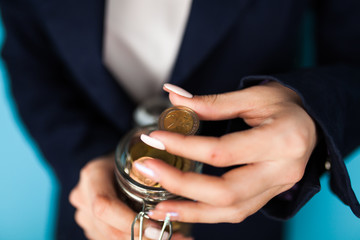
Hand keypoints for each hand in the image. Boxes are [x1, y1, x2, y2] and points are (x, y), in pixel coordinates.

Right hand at [69, 154, 192, 239]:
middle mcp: (82, 196)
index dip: (130, 222)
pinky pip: (111, 239)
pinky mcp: (91, 227)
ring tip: (173, 238)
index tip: (157, 228)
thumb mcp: (139, 157)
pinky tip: (157, 237)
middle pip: (108, 229)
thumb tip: (177, 181)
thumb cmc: (131, 158)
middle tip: (171, 237)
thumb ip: (151, 170)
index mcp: (92, 175)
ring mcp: (84, 214)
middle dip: (141, 238)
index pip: (105, 206)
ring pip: (110, 238)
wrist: (113, 163)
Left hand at [135, 82, 316, 222]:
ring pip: (231, 211)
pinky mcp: (269, 196)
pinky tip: (183, 209)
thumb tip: (173, 97)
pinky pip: (236, 212)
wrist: (311, 123)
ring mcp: (278, 188)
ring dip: (191, 211)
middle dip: (181, 184)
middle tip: (149, 170)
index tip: (156, 137)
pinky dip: (207, 214)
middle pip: (226, 191)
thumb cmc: (284, 106)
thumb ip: (212, 102)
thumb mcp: (252, 96)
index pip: (223, 151)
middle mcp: (283, 171)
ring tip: (157, 206)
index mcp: (281, 140)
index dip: (185, 146)